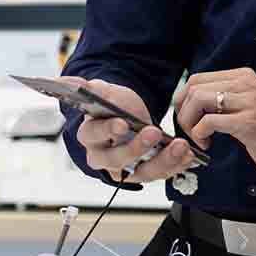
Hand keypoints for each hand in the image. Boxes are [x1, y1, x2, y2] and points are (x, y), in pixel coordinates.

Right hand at [66, 77, 195, 184]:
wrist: (129, 116)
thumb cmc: (113, 106)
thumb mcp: (103, 92)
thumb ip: (88, 88)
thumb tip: (66, 81)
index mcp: (90, 135)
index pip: (95, 135)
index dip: (108, 131)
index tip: (122, 124)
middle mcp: (104, 157)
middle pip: (118, 159)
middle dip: (138, 148)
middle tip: (154, 133)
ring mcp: (125, 168)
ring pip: (142, 171)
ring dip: (164, 161)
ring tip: (181, 147)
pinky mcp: (144, 172)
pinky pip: (160, 174)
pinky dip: (176, 165)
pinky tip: (189, 155)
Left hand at [174, 68, 255, 181]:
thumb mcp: (246, 103)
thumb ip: (224, 96)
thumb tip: (190, 100)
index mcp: (243, 76)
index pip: (198, 78)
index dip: (182, 99)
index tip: (184, 116)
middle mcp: (245, 84)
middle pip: (194, 88)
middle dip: (183, 112)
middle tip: (189, 130)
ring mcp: (248, 102)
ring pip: (199, 101)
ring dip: (190, 123)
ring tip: (199, 138)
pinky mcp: (249, 122)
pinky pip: (210, 121)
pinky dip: (200, 134)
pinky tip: (207, 143)